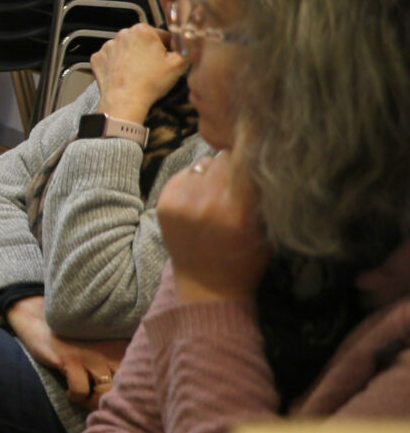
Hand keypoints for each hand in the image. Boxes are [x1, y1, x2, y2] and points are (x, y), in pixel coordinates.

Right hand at [4, 296, 129, 406]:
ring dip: (92, 402)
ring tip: (84, 398)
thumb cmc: (75, 341)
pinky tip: (69, 392)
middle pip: (124, 388)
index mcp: (122, 348)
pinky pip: (81, 390)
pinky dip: (75, 396)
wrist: (40, 322)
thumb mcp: (103, 350)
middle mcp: (110, 351)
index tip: (117, 398)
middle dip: (111, 400)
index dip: (130, 393)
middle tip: (97, 402)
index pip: (138, 376)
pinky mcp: (71, 360)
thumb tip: (130, 395)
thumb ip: (118, 365)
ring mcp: (91, 356)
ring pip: (105, 392)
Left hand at [88, 24, 186, 123]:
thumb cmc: (151, 82)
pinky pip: (112, 58)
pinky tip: (125, 75)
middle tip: (154, 69)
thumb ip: (187, 49)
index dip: (169, 49)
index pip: (163, 35)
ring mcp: (108, 46)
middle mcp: (123, 34)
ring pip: (127, 49)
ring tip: (139, 74)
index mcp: (143, 30)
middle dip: (150, 52)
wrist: (125, 101)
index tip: (168, 60)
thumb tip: (188, 45)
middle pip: (143, 40)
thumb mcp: (179, 64)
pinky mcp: (98, 58)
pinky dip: (118, 65)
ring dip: (133, 57)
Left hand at [157, 150, 271, 303]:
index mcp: (237, 212)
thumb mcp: (268, 230)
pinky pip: (185, 173)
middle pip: (224, 158)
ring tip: (221, 188)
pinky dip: (196, 178)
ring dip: (215, 170)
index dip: (254, 150)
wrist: (206, 285)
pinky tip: (203, 195)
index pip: (246, 160)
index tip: (261, 147)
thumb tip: (267, 158)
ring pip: (204, 162)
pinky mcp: (164, 202)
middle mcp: (206, 203)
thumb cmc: (246, 258)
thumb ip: (265, 196)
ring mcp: (181, 202)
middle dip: (236, 162)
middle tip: (241, 175)